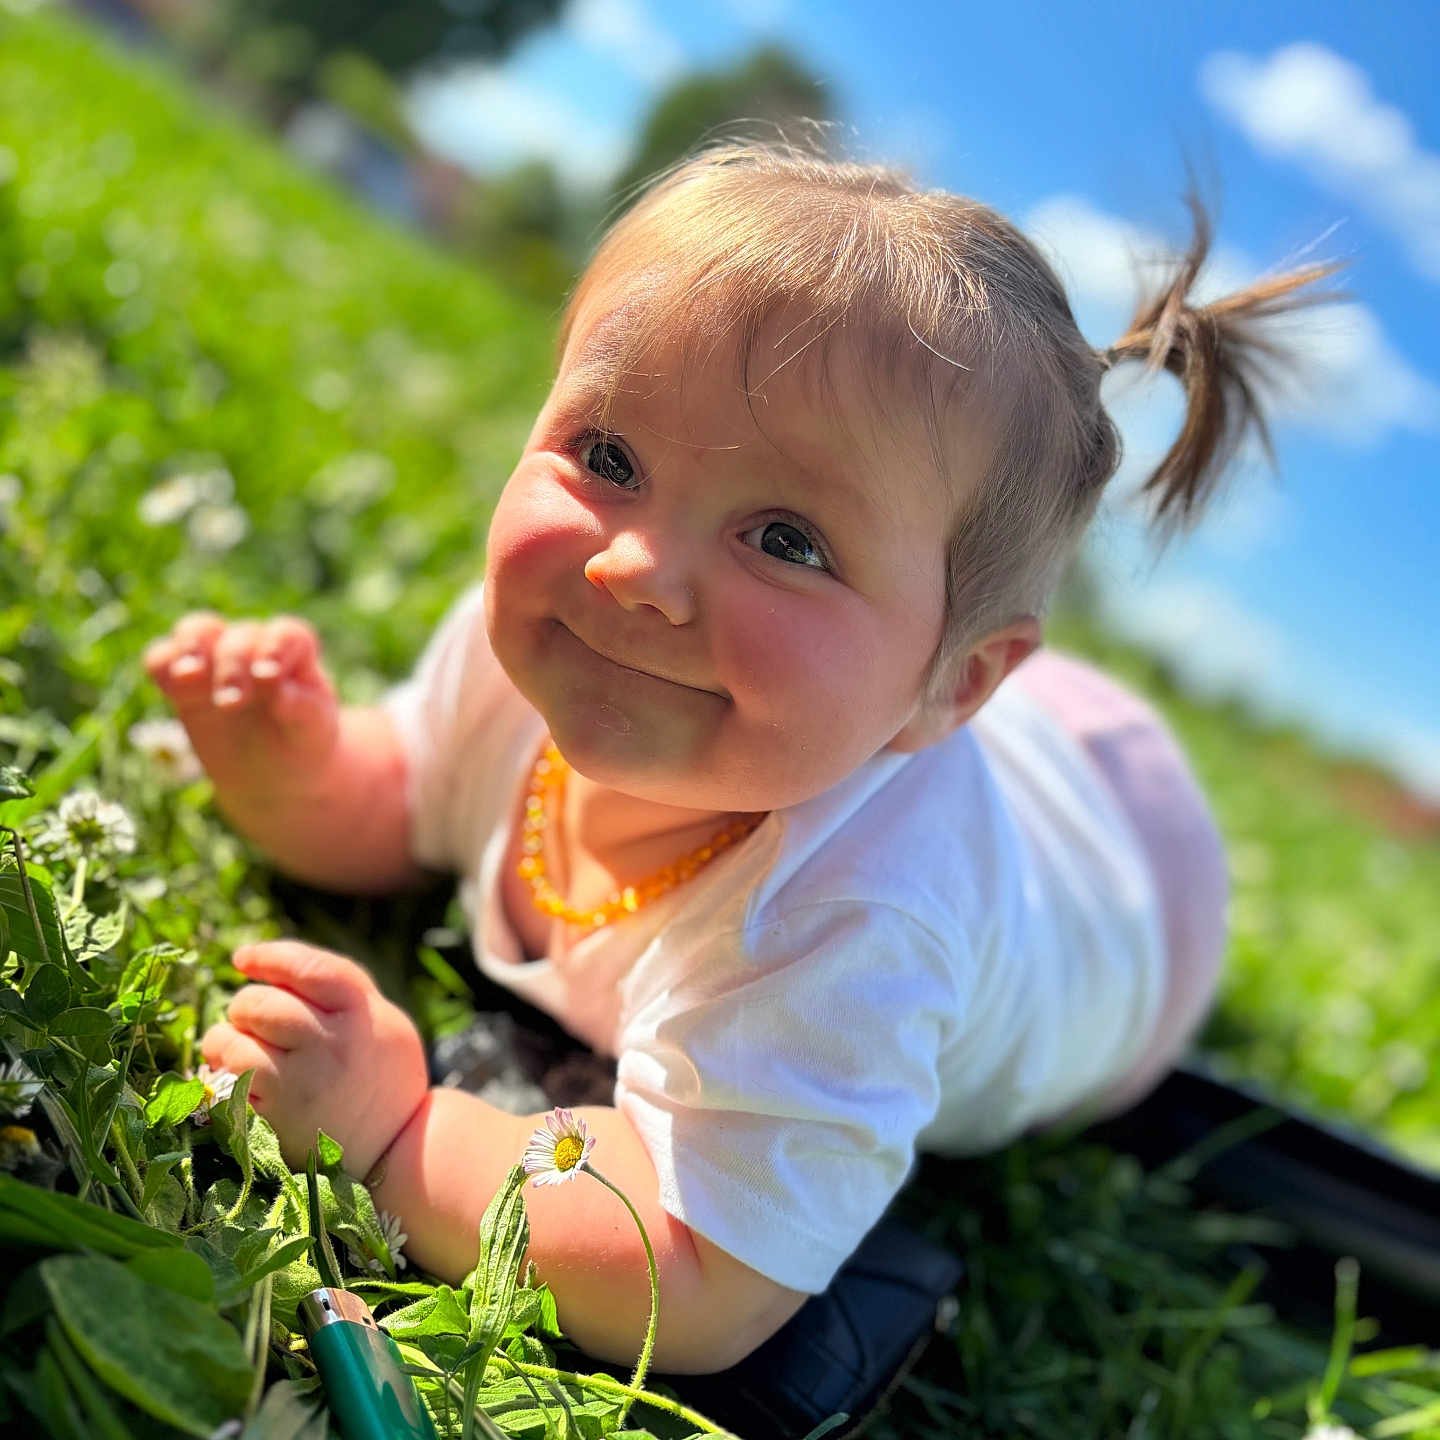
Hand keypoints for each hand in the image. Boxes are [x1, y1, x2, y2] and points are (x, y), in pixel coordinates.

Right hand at [143, 613, 340, 805]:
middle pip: (239, 637)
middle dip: (233, 666)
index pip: (286, 635)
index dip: (275, 648)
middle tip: (232, 703)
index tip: (268, 677)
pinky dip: (162, 665)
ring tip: (189, 674)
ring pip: (197, 631)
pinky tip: (171, 689)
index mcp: (296, 654)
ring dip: (191, 647)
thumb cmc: (303, 740)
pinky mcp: (186, 682)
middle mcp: (255, 648)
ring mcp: (218, 660)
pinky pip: (163, 659)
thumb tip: (280, 693)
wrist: (275, 771)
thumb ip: (303, 709)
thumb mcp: (313, 730)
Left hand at [200, 940, 430, 1176]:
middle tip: (249, 1015)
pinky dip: (223, 1078)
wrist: (397, 1146)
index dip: (267, 957)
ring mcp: (300, 1086)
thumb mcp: (383, 1019)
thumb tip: (266, 963)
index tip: (244, 959)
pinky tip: (237, 1077)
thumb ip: (339, 989)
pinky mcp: (275, 1121)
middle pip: (261, 1005)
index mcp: (360, 1013)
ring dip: (223, 1041)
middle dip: (244, 1005)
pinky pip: (227, 1087)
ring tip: (233, 1045)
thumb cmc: (384, 1073)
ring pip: (232, 1045)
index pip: (304, 968)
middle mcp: (330, 1046)